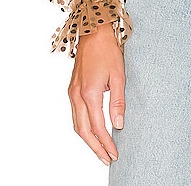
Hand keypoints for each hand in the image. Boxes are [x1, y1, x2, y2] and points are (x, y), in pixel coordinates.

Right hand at [68, 23, 125, 165]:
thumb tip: (118, 124)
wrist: (93, 32)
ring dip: (88, 139)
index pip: (97, 127)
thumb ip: (118, 102)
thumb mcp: (119, 75)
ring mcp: (72, 92)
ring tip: (100, 149)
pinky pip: (75, 114)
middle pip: (83, 131)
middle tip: (107, 158)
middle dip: (95, 147)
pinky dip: (83, 127)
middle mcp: (77, 96)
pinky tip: (92, 130)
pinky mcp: (72, 89)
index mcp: (89, 93)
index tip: (114, 154)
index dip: (105, 143)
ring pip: (76, 124)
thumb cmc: (107, 50)